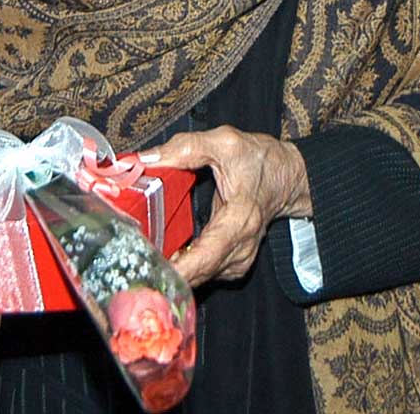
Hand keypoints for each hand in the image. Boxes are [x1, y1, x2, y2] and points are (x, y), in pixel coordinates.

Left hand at [143, 125, 310, 287]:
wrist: (287, 176)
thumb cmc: (260, 159)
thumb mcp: (225, 142)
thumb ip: (186, 147)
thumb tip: (147, 158)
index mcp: (239, 220)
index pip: (204, 258)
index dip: (175, 270)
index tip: (146, 269)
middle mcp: (240, 248)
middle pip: (196, 275)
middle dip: (163, 270)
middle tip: (131, 259)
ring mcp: (238, 260)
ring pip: (198, 278)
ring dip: (171, 270)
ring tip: (143, 255)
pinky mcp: (232, 263)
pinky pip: (202, 272)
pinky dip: (183, 266)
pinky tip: (165, 253)